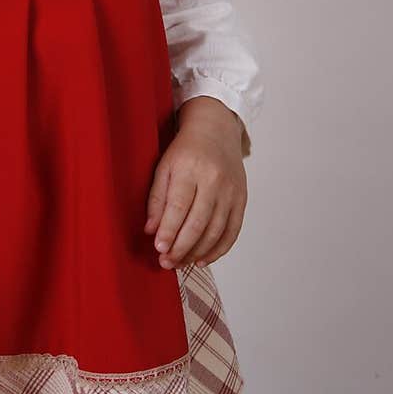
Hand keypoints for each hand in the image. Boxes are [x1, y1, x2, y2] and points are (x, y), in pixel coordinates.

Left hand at [143, 98, 247, 268]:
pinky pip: (232, 231)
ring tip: (180, 263)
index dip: (169, 230)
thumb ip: (157, 198)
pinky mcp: (242, 199)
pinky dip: (219, 250)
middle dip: (181, 247)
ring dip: (197, 252)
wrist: (216, 130)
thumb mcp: (164, 166)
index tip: (158, 247)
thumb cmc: (186, 150)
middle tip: (167, 262)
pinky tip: (203, 259)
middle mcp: (214, 180)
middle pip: (198, 222)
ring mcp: (231, 191)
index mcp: (190, 169)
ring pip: (216, 230)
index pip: (179, 206)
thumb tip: (150, 230)